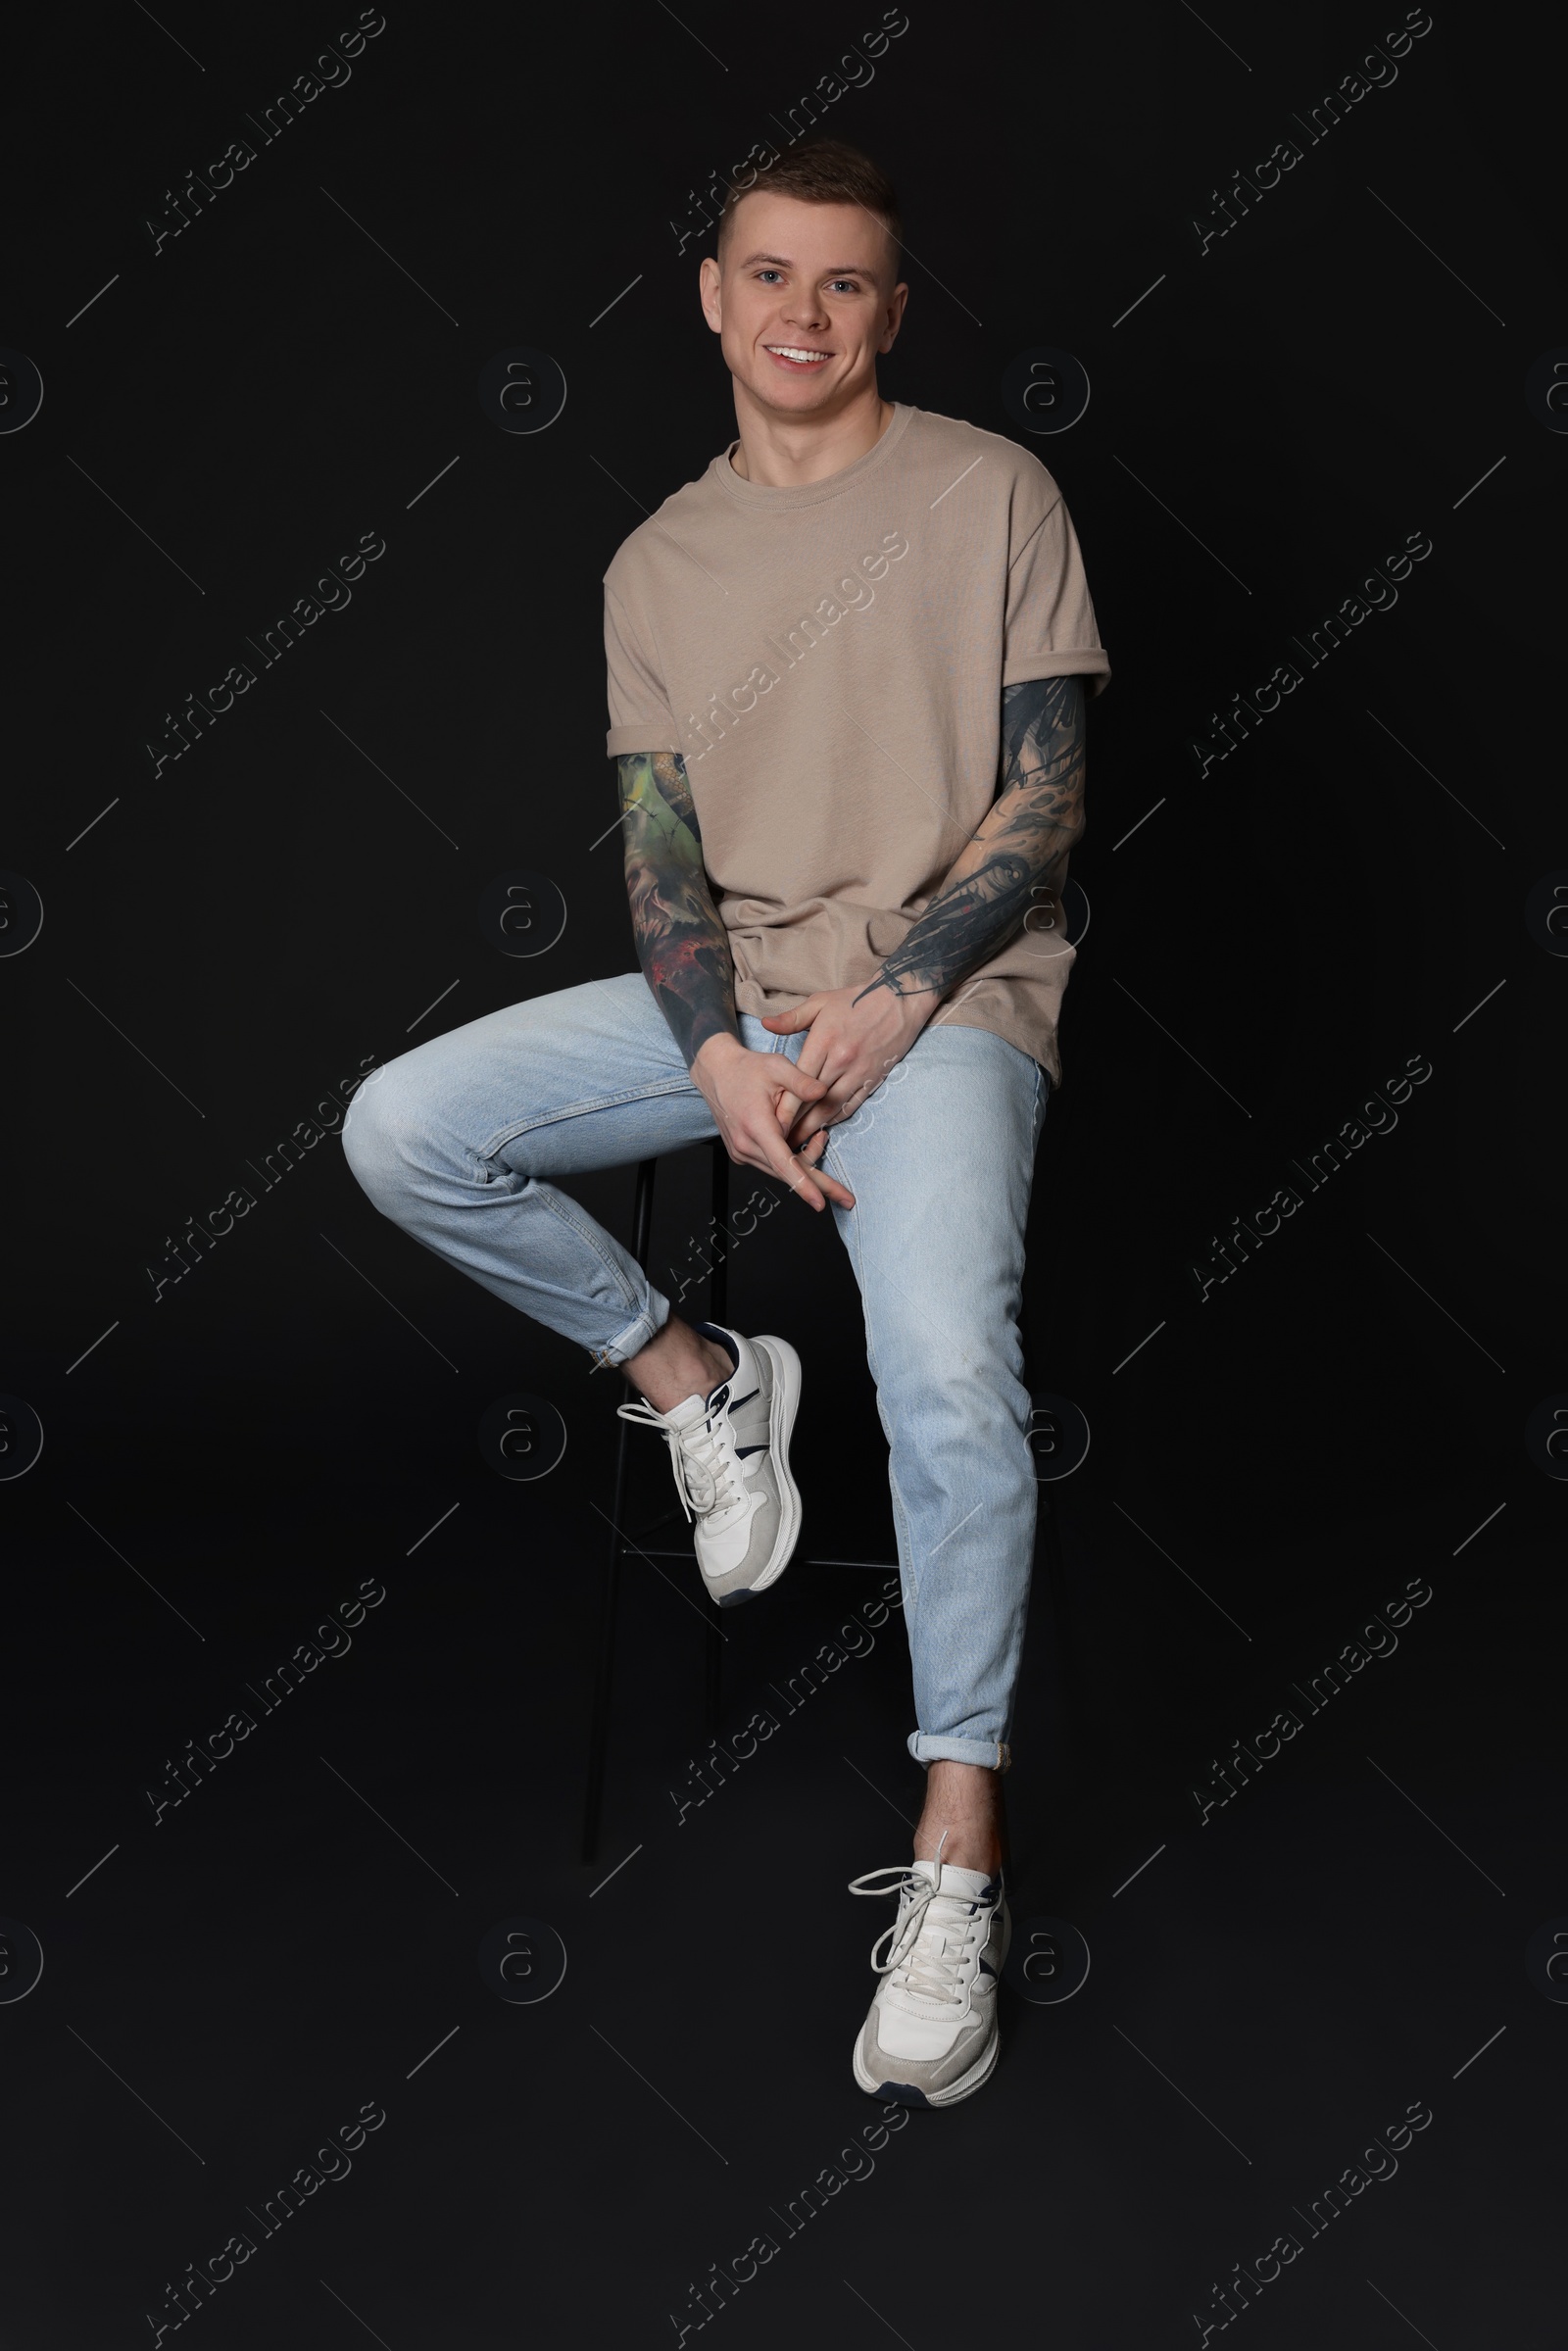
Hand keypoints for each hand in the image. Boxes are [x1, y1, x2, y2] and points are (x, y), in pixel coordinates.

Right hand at [690, 1033, 855, 1211]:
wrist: (716, 1072)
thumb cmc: (747, 1069)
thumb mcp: (777, 1066)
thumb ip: (801, 1081)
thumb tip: (824, 1092)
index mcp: (755, 1126)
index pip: (782, 1163)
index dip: (803, 1184)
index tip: (819, 1202)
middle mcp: (745, 1145)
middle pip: (787, 1173)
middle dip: (819, 1185)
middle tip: (847, 1199)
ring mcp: (742, 1152)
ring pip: (781, 1170)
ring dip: (805, 1163)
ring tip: (822, 1138)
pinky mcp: (742, 1153)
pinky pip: (773, 1164)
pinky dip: (791, 1159)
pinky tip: (805, 1139)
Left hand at [760, 981, 930, 1147]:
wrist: (900, 999)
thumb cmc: (856, 999)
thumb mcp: (820, 1002)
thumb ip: (792, 1018)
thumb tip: (766, 1025)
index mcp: (824, 1040)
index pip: (799, 1080)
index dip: (785, 1104)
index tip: (771, 1120)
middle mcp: (841, 1059)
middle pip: (812, 1099)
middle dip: (794, 1122)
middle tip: (779, 1138)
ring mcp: (858, 1071)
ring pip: (831, 1107)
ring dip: (814, 1126)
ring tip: (797, 1141)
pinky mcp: (873, 1078)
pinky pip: (851, 1104)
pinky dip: (836, 1118)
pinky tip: (823, 1128)